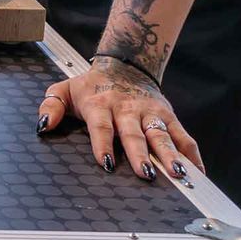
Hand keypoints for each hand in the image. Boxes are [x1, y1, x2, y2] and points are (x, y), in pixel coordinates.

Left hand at [37, 58, 203, 181]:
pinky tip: (198, 172)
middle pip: (134, 134)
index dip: (103, 144)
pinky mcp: (168, 115)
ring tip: (178, 173)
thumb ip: (50, 106)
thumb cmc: (91, 86)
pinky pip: (183, 136)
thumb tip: (43, 127)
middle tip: (145, 174)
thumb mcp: (64, 90)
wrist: (125, 65)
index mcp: (100, 105)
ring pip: (162, 135)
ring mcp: (150, 112)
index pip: (101, 127)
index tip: (106, 163)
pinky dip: (192, 154)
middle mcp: (127, 109)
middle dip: (139, 154)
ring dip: (170, 155)